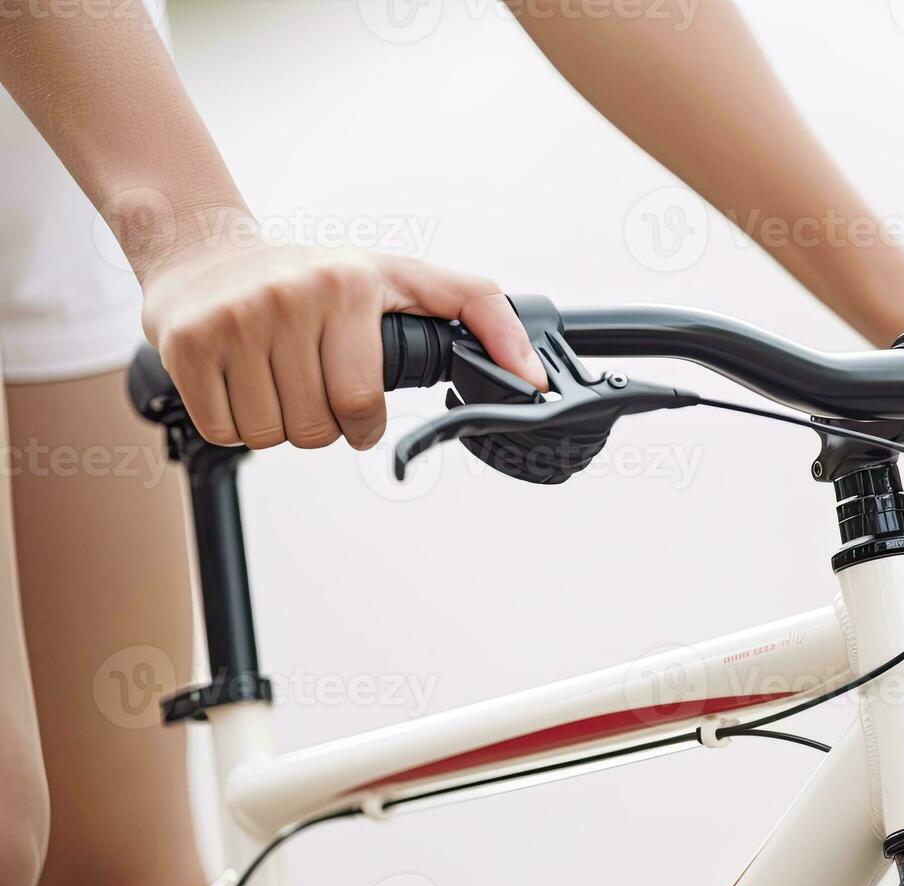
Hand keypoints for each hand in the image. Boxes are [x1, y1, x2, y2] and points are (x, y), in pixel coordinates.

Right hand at [141, 236, 547, 450]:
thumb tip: (534, 378)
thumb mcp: (405, 278)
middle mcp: (288, 297)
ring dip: (276, 423)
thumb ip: (481, 313)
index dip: (361, 423)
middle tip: (306, 381)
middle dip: (318, 422)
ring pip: (269, 434)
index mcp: (347, 285)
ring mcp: (231, 318)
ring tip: (272, 377)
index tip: (353, 403)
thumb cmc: (316, 273)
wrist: (206, 248)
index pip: (361, 405)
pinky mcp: (183, 343)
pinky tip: (237, 379)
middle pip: (314, 427)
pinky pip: (222, 428)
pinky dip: (231, 420)